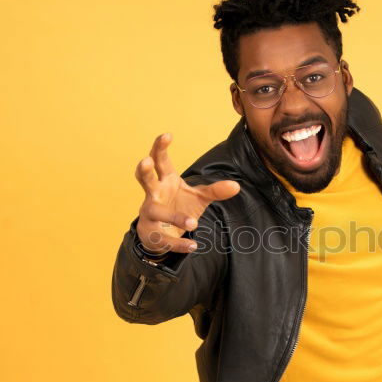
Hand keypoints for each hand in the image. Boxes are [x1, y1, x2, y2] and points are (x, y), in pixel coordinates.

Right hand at [135, 133, 240, 254]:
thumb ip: (215, 191)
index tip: (166, 135)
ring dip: (174, 217)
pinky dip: (180, 244)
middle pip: (145, 179)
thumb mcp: (199, 197)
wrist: (160, 234)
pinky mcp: (151, 233)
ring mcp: (150, 213)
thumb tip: (236, 186)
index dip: (160, 147)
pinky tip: (193, 246)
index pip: (160, 161)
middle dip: (145, 170)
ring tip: (193, 224)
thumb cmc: (179, 206)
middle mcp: (154, 194)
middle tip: (145, 160)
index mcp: (165, 181)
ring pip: (156, 211)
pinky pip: (164, 238)